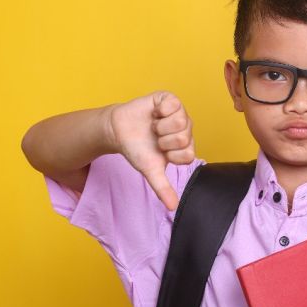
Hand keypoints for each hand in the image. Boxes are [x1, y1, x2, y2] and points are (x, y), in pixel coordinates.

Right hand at [106, 91, 194, 210]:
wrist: (118, 130)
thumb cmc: (137, 150)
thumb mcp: (150, 170)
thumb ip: (163, 188)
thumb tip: (172, 208)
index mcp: (186, 147)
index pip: (188, 155)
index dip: (170, 155)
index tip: (160, 152)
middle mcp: (186, 129)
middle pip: (184, 137)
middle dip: (163, 140)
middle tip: (155, 138)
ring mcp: (179, 112)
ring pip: (180, 120)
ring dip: (160, 126)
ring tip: (153, 126)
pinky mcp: (169, 99)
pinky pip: (172, 104)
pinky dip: (158, 111)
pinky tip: (154, 113)